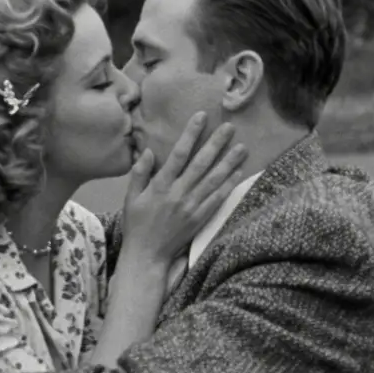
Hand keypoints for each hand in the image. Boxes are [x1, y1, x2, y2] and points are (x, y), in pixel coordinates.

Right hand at [122, 112, 247, 261]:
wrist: (147, 255)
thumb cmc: (137, 224)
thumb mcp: (131, 197)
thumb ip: (139, 173)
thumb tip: (148, 151)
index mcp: (160, 186)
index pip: (179, 154)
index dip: (191, 134)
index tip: (201, 117)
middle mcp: (179, 194)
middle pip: (201, 164)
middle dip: (216, 143)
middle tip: (230, 127)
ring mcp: (192, 207)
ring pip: (214, 180)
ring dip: (229, 162)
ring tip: (243, 147)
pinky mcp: (200, 219)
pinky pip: (218, 199)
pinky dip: (229, 186)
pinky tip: (238, 173)